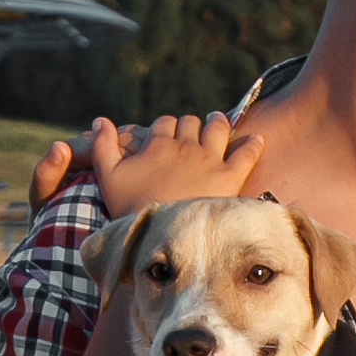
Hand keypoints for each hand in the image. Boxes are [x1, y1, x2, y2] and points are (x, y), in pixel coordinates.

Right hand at [30, 111, 264, 220]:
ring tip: (219, 124)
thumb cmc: (130, 208)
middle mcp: (185, 146)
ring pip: (218, 127)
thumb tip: (99, 119)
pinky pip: (247, 152)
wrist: (159, 236)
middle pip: (191, 123)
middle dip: (192, 126)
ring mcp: (209, 159)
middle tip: (195, 132)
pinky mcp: (230, 176)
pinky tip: (255, 139)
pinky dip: (252, 143)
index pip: (165, 123)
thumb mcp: (108, 176)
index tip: (169, 134)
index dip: (167, 127)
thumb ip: (101, 146)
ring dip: (218, 123)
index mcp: (158, 144)